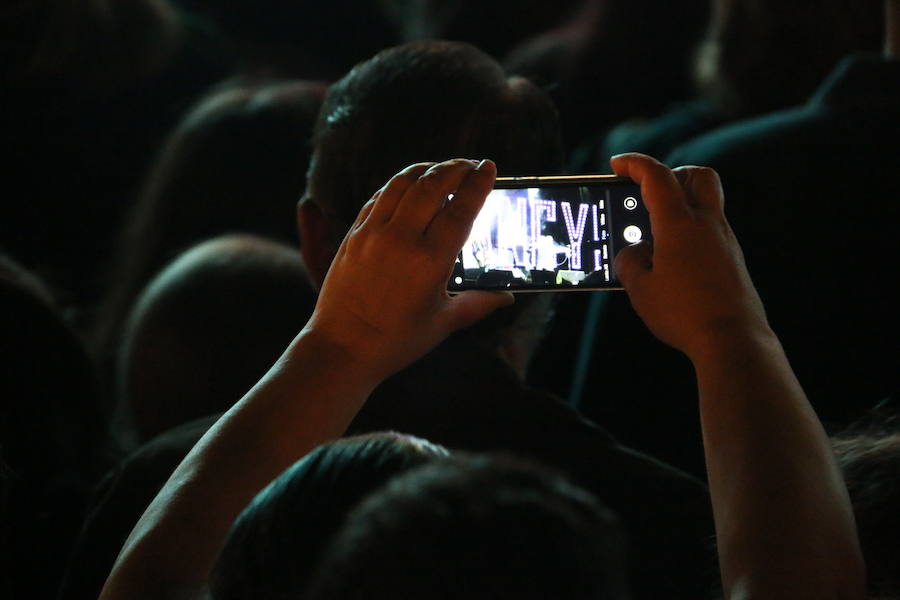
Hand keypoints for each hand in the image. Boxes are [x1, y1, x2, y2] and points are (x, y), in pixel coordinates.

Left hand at [303, 159, 513, 379]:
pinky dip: (397, 185)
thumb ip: (479, 304)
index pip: (461, 209)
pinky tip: (409, 185)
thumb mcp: (444, 323)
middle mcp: (401, 240)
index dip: (478, 184)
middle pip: (432, 186)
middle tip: (469, 165)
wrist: (342, 349)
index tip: (489, 167)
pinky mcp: (353, 235)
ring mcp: (373, 234)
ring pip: (402, 183)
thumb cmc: (396, 341)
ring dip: (425, 169)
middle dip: (455, 168)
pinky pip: (378, 198)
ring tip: (441, 168)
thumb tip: (508, 297)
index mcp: (430, 262)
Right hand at [611, 153, 768, 358]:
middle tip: (649, 193)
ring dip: (680, 207)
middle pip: (696, 176)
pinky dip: (689, 233)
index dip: (635, 164)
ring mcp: (724, 241)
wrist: (732, 340)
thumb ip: (630, 263)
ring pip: (705, 204)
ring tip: (653, 235)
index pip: (656, 177)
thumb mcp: (641, 289)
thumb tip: (633, 253)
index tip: (618, 164)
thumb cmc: (683, 314)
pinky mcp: (732, 260)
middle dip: (671, 174)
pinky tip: (672, 261)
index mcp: (679, 224)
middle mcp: (707, 224)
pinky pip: (709, 232)